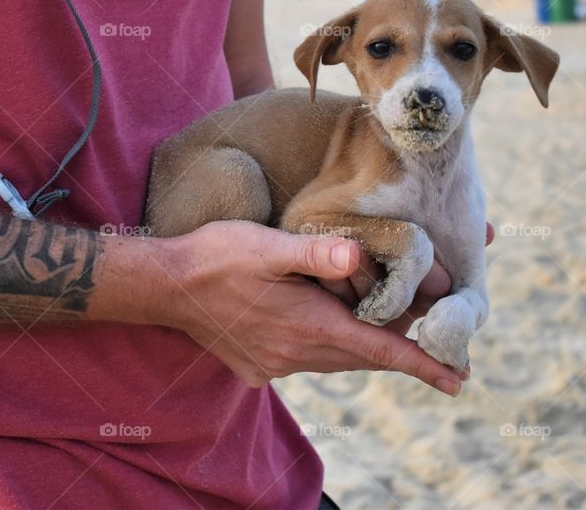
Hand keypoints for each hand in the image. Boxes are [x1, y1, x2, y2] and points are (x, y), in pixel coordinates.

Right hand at [161, 221, 464, 395]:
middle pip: (362, 356)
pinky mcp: (257, 366)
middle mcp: (297, 353)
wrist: (166, 288)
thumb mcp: (266, 245)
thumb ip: (315, 254)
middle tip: (432, 345)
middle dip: (398, 351)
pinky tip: (320, 328)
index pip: (379, 349)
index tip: (458, 379)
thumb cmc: (217, 257)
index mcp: (308, 324)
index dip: (422, 363)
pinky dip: (326, 349)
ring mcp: (275, 363)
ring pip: (335, 360)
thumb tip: (359, 258)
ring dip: (361, 348)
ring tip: (384, 333)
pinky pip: (306, 362)